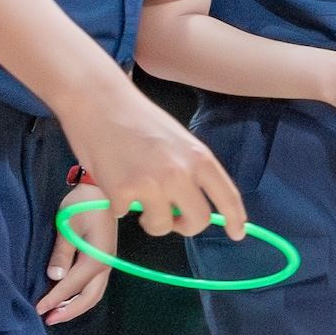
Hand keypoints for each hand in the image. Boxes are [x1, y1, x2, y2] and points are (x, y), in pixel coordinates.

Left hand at [40, 188, 114, 323]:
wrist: (101, 189)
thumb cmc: (82, 204)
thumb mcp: (67, 226)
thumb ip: (61, 253)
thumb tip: (54, 277)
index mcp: (96, 258)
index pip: (72, 286)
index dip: (54, 299)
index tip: (38, 309)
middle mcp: (105, 265)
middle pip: (89, 297)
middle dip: (69, 311)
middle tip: (48, 319)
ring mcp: (107, 263)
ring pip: (94, 293)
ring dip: (76, 305)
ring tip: (57, 313)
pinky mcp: (104, 259)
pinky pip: (94, 284)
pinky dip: (81, 295)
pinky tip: (68, 297)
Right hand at [58, 79, 248, 244]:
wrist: (99, 101)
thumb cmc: (137, 118)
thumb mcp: (178, 140)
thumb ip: (189, 169)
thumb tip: (191, 204)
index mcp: (199, 157)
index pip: (227, 195)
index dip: (235, 219)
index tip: (236, 233)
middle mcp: (181, 173)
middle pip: (198, 221)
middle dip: (186, 227)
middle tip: (172, 220)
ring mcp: (152, 184)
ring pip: (161, 226)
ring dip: (150, 220)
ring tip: (138, 199)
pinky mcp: (123, 191)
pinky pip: (125, 214)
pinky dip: (118, 205)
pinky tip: (113, 182)